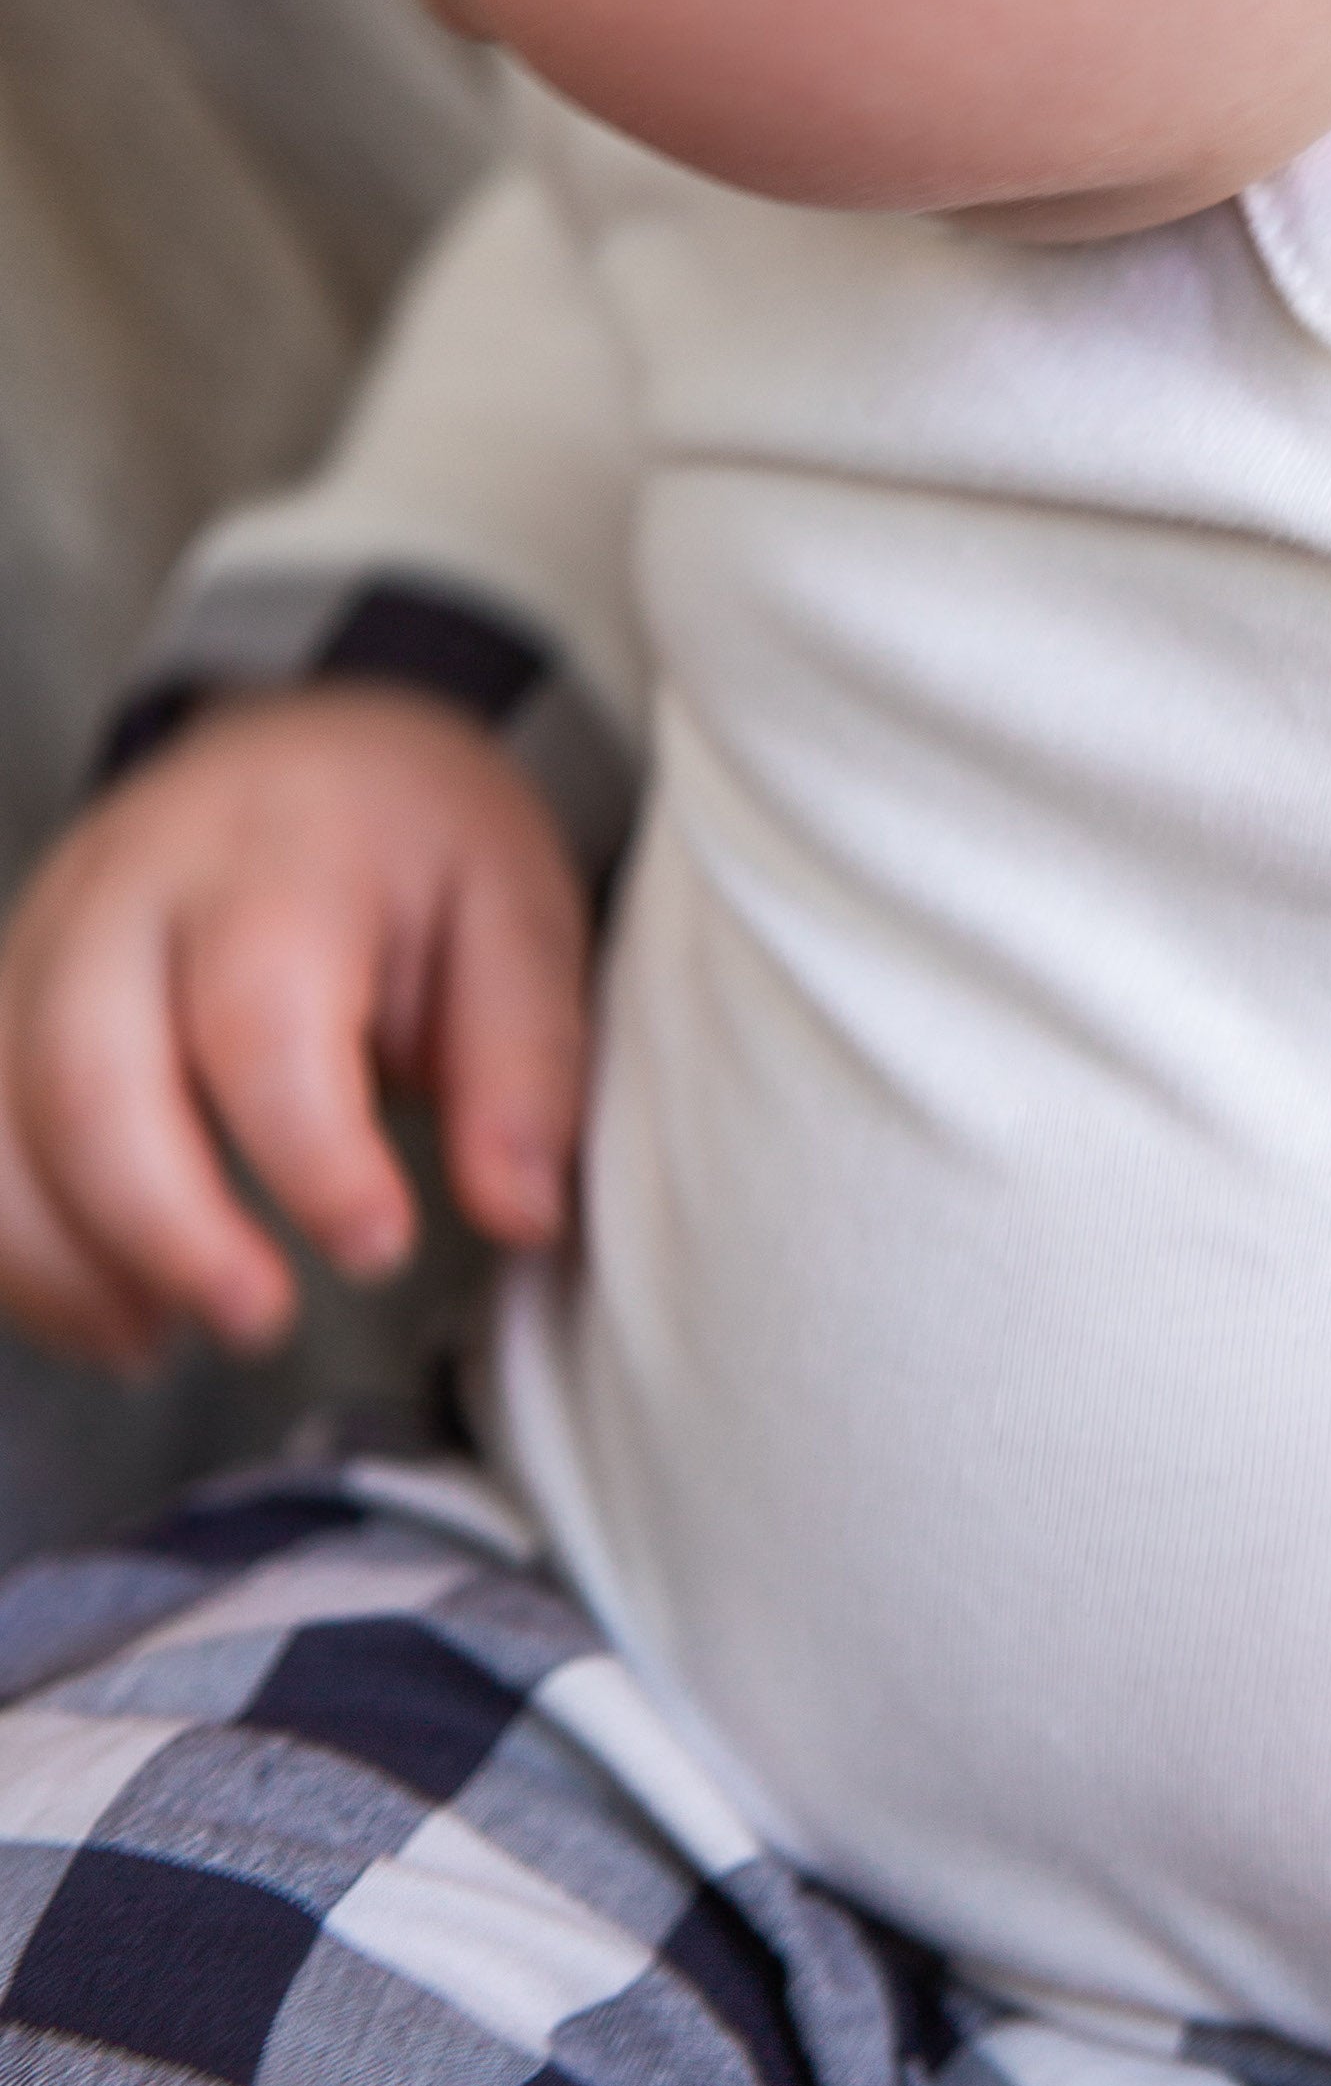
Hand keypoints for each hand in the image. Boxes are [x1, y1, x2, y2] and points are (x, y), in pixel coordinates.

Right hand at [0, 688, 591, 1366]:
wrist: (310, 751)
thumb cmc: (416, 843)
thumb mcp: (518, 915)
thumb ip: (524, 1063)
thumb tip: (520, 1212)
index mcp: (282, 850)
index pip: (262, 1014)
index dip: (310, 1154)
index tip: (378, 1243)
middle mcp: (131, 888)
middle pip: (89, 1073)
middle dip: (163, 1228)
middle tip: (261, 1317)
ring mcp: (42, 941)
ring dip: (68, 1259)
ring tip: (171, 1334)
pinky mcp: (1, 1002)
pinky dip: (19, 1252)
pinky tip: (112, 1310)